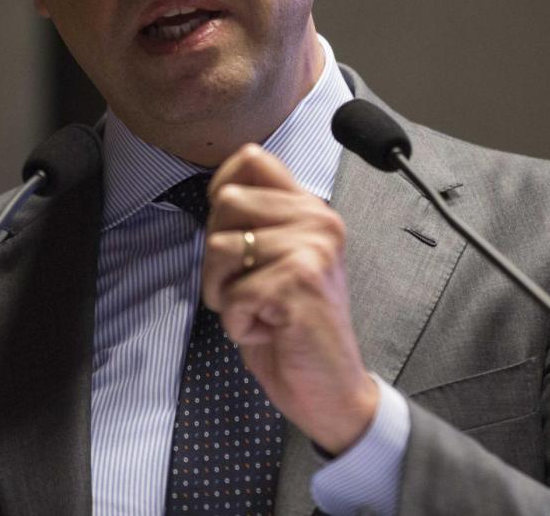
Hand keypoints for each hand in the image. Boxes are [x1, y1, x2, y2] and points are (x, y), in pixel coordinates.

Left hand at [201, 144, 377, 454]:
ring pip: (219, 248)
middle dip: (216, 256)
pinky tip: (269, 331)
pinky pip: (232, 294)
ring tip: (260, 312)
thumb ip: (259, 223)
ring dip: (224, 294)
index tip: (232, 232)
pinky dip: (237, 323)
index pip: (253, 159)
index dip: (222, 189)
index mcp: (311, 210)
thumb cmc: (294, 331)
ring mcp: (312, 249)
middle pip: (226, 202)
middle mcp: (318, 221)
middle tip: (248, 288)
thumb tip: (219, 194)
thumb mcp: (277, 263)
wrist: (332, 390)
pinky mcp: (300, 282)